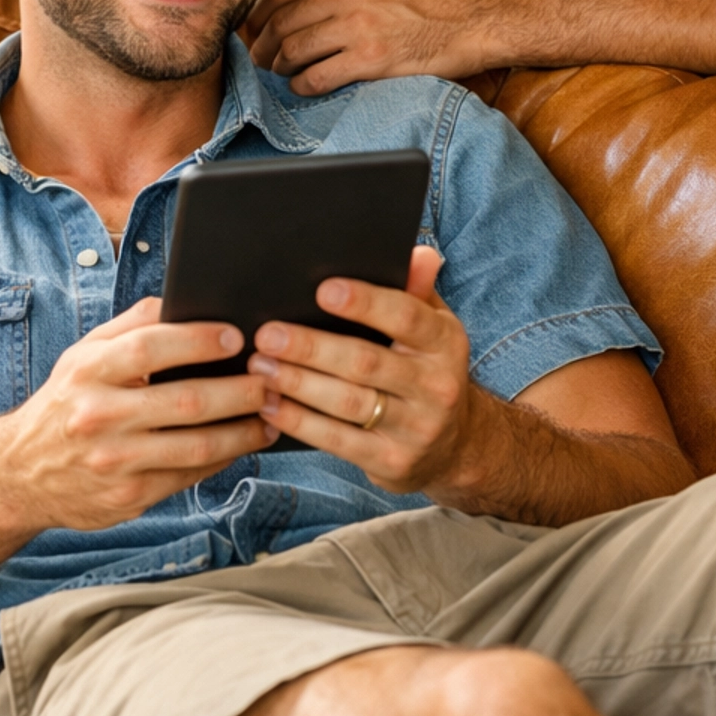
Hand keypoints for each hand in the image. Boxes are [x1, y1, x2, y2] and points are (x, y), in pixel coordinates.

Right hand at [7, 298, 275, 531]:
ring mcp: (113, 463)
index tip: (236, 335)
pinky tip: (243, 444)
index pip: (149, 349)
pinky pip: (188, 476)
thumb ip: (128, 327)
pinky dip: (223, 459)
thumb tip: (179, 301)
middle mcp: (98, 418)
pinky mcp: (127, 498)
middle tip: (271, 379)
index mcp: (87, 373)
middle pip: (185, 402)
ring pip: (196, 446)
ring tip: (271, 415)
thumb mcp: (81, 355)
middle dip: (239, 390)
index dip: (197, 340)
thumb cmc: (65, 403)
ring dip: (243, 431)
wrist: (20, 474)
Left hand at [246, 248, 493, 496]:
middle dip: (311, 347)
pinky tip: (271, 407)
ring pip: (347, 402)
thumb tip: (419, 253)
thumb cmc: (426, 370)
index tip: (323, 290)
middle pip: (365, 362)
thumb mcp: (433, 328)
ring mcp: (416, 428)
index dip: (365, 303)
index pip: (406, 316)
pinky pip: (338, 441)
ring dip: (297, 384)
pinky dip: (300, 422)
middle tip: (268, 334)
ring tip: (259, 367)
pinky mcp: (392, 461)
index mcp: (445, 343)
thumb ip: (418, 292)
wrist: (455, 446)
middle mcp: (436, 386)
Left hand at [247, 0, 504, 92]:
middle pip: (280, 21)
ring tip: (281, 72)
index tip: (258, 27)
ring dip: (279, 67)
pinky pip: (317, 78)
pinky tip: (304, 86)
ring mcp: (358, 26)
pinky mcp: (371, 60)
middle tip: (261, 57)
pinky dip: (302, 86)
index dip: (259, 12)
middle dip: (262, 44)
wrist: (477, 16)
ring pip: (293, 51)